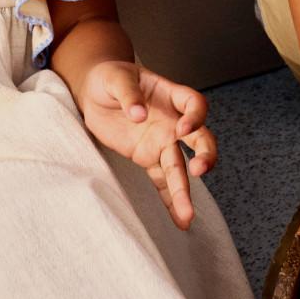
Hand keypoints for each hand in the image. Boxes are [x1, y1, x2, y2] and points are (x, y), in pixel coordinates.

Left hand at [74, 59, 216, 229]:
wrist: (94, 93)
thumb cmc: (110, 78)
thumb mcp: (115, 78)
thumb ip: (128, 93)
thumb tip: (138, 114)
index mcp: (170, 95)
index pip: (194, 104)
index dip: (195, 117)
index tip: (183, 129)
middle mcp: (172, 122)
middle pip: (200, 139)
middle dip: (205, 154)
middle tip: (200, 169)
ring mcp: (162, 142)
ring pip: (180, 168)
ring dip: (185, 191)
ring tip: (187, 216)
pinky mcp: (147, 158)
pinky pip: (162, 181)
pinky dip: (170, 200)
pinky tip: (179, 220)